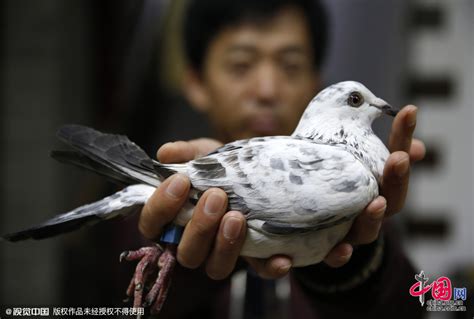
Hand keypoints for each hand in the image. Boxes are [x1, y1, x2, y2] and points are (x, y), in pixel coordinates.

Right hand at [139, 139, 291, 279]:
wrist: (257, 170)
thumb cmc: (220, 166)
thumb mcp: (203, 155)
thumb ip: (185, 154)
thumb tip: (166, 153)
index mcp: (174, 220)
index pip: (153, 225)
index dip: (160, 208)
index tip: (180, 181)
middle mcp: (195, 243)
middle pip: (187, 253)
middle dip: (199, 227)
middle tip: (216, 196)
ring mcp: (224, 254)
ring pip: (217, 268)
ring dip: (226, 245)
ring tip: (237, 217)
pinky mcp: (255, 258)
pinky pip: (261, 270)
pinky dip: (270, 266)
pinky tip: (282, 258)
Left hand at [323, 105, 425, 266]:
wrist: (315, 229)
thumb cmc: (332, 184)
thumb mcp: (344, 160)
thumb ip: (362, 141)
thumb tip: (402, 113)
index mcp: (379, 187)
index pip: (396, 161)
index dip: (404, 137)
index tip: (408, 111)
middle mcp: (372, 210)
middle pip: (393, 199)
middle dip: (397, 178)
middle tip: (399, 158)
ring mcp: (354, 231)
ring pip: (369, 230)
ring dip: (374, 217)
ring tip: (377, 204)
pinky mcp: (331, 249)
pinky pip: (337, 258)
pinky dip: (340, 256)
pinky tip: (340, 249)